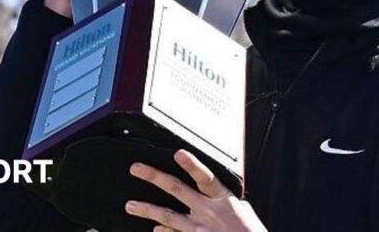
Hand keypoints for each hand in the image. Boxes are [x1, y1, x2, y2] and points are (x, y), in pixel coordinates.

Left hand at [125, 149, 265, 231]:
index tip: (178, 153)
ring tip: (130, 205)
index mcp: (222, 198)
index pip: (205, 177)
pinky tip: (154, 230)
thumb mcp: (241, 207)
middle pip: (177, 190)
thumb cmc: (249, 231)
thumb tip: (208, 184)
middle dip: (155, 177)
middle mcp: (207, 212)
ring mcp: (199, 229)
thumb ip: (221, 196)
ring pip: (168, 216)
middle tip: (136, 168)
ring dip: (147, 210)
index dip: (192, 165)